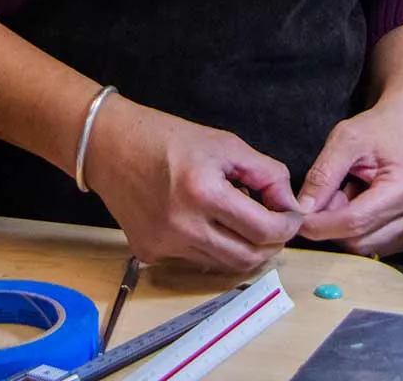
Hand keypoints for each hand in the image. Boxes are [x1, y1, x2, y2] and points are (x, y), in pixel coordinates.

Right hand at [83, 96, 302, 272]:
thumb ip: (266, 174)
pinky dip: (213, 247)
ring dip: (244, 247)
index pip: (264, 230)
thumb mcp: (226, 144)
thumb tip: (290, 204)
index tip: (292, 216)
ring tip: (243, 220)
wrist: (110, 146)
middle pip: (248, 257)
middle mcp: (182, 226)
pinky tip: (209, 222)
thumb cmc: (168, 139)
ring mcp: (164, 245)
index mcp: (203, 192)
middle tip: (276, 225)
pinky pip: (196, 260)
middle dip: (272, 244)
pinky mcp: (150, 254)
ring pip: (224, 264)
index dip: (288, 226)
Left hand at [296, 98, 402, 255]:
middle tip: (332, 191)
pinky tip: (364, 204)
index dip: (319, 223)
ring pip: (363, 248)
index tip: (296, 216)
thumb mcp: (346, 139)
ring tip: (351, 192)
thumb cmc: (381, 128)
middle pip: (357, 240)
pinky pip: (374, 246)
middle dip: (332, 222)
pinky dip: (360, 229)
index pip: (354, 222)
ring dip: (346, 226)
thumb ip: (322, 174)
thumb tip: (302, 210)